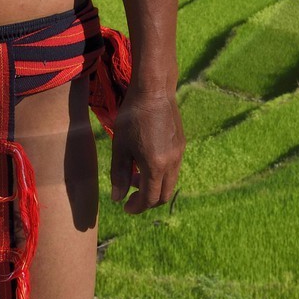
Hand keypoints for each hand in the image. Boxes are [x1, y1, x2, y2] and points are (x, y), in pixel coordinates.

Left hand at [109, 87, 183, 214]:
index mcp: (155, 166)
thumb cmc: (131, 116)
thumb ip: (119, 175)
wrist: (153, 90)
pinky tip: (146, 160)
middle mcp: (172, 163)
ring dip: (154, 186)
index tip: (125, 207)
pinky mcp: (181, 144)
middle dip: (147, 200)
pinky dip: (161, 174)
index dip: (137, 207)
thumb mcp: (120, 146)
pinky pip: (174, 168)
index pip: (149, 199)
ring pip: (170, 182)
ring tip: (135, 175)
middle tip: (131, 195)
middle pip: (164, 195)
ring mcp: (179, 154)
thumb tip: (117, 198)